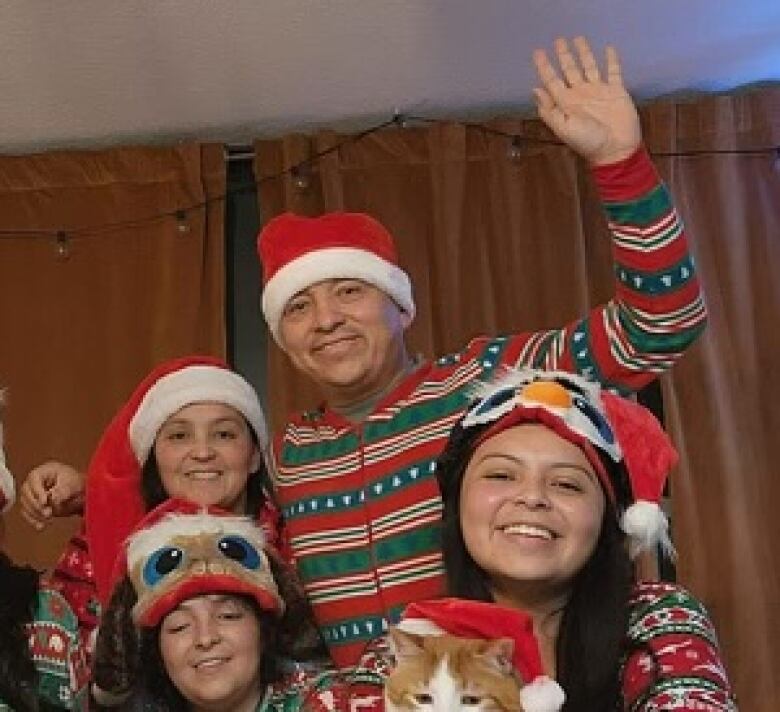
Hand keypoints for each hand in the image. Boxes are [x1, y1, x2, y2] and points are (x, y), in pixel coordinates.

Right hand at [19, 460, 83, 529]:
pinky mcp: (34, 505)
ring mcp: (33, 493)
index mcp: (45, 470)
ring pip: (26, 504)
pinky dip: (33, 520)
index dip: (37, 491)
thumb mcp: (74, 484)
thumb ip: (63, 490)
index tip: (44, 502)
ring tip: (48, 520)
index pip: (35, 479)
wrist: (82, 494)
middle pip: (27, 492)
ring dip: (35, 514)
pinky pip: (28, 512)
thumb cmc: (78, 484)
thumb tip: (52, 498)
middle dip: (36, 505)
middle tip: (48, 513)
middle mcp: (36, 481)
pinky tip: (41, 526)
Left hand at [533, 36, 640, 164]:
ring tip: (578, 38)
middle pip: (570, 70)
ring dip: (584, 53)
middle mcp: (580, 94)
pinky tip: (608, 49)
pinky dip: (611, 60)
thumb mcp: (563, 127)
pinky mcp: (616, 91)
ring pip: (589, 66)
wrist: (615, 149)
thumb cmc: (587, 141)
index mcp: (566, 103)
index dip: (544, 67)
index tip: (538, 52)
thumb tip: (535, 89)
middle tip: (558, 40)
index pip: (552, 81)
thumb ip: (549, 109)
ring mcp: (598, 91)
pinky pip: (613, 72)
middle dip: (564, 56)